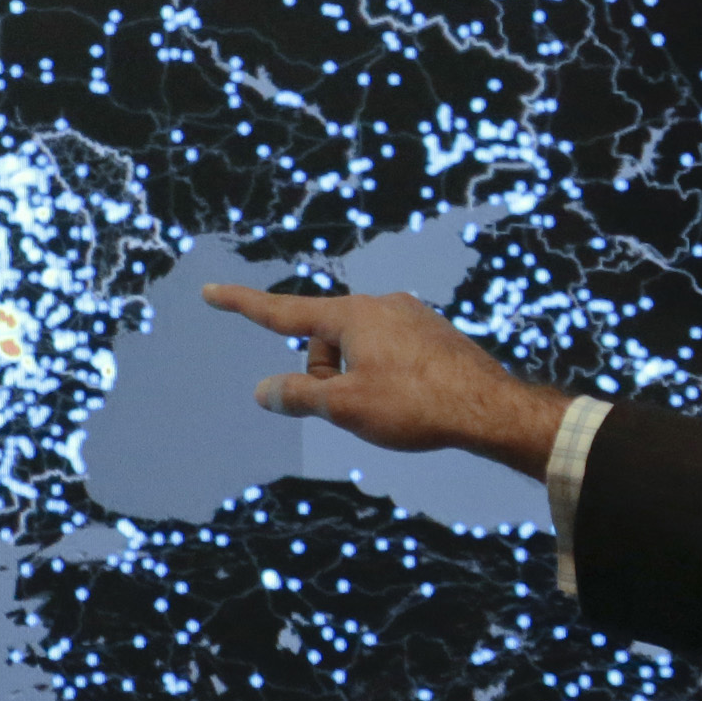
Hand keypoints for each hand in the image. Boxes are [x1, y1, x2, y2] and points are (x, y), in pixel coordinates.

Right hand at [198, 283, 569, 479]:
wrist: (491, 409)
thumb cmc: (416, 405)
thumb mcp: (345, 407)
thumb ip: (298, 396)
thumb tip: (264, 390)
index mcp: (352, 315)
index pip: (283, 312)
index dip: (242, 305)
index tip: (211, 291)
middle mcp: (380, 305)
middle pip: (326, 342)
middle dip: (327, 375)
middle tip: (357, 408)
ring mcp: (410, 316)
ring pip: (359, 350)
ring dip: (358, 378)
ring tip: (393, 407)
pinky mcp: (433, 334)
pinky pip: (390, 353)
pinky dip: (387, 377)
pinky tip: (413, 401)